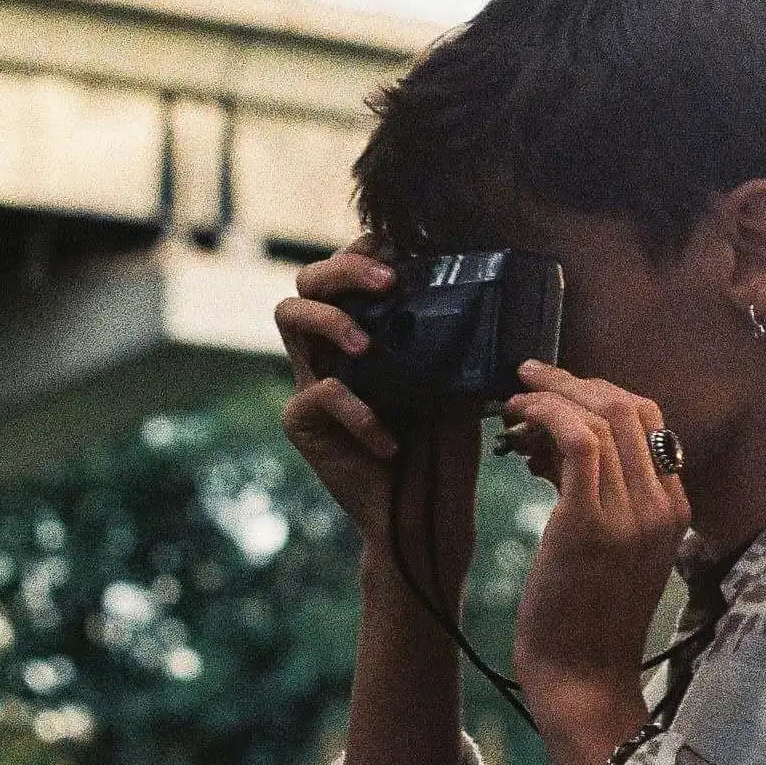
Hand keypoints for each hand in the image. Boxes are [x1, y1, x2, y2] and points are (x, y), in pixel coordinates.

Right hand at [276, 238, 478, 592]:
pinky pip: (320, 393)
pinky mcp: (300, 420)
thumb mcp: (454, 384)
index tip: (400, 250)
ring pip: (288, 314)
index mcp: (364, 333)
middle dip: (344, 269)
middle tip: (388, 282)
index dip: (361, 251)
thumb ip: (450, 343)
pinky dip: (359, 413)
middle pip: (307, 279)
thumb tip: (477, 293)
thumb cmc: (441, 446)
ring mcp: (309, 379)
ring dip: (330, 319)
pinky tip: (388, 441)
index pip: (345, 271)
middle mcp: (329, 349)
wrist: (420, 513)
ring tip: (366, 347)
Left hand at [501, 361, 692, 764]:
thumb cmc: (583, 624)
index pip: (650, 422)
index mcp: (674, 509)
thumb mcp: (608, 554)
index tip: (556, 394)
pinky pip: (577, 438)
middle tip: (530, 379)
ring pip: (603, 414)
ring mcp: (633, 512)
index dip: (600, 395)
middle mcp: (663, 504)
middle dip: (576, 381)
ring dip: (553, 393)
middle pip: (632, 406)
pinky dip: (546, 413)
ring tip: (514, 400)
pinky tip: (519, 417)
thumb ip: (597, 500)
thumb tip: (551, 449)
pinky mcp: (592, 521)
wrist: (583, 681)